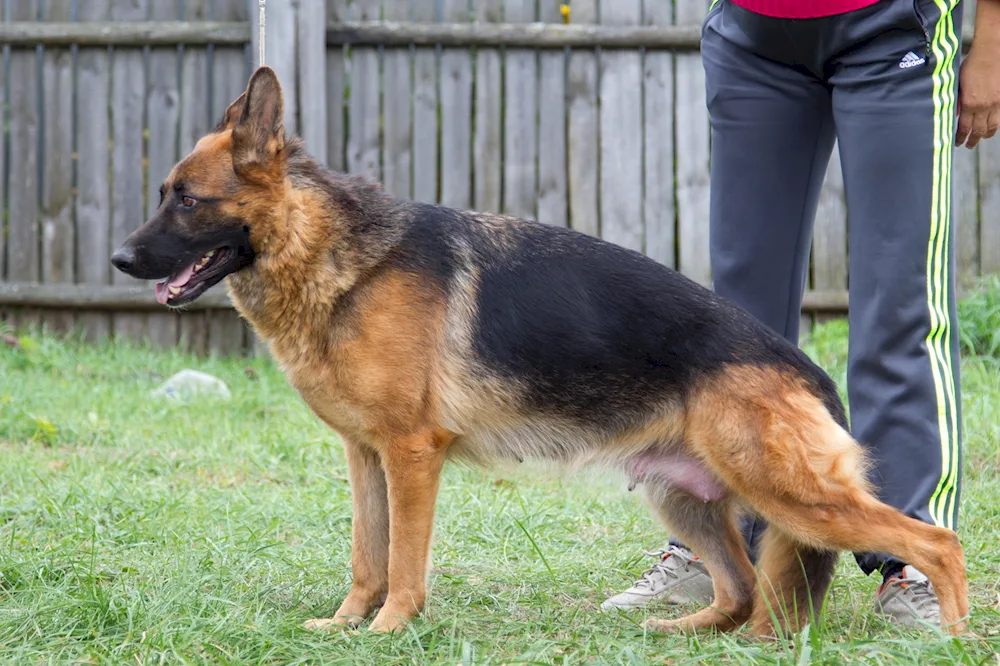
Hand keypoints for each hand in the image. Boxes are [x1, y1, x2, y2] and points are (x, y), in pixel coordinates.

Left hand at [957, 0, 999, 147]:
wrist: (992, 52)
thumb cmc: (972, 64)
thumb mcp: (958, 84)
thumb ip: (957, 100)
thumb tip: (955, 114)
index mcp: (970, 103)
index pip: (964, 127)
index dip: (960, 137)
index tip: (957, 143)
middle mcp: (984, 106)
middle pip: (979, 130)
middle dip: (973, 140)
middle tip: (969, 145)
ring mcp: (997, 102)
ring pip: (993, 126)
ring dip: (986, 135)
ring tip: (982, 138)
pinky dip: (996, 124)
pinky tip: (993, 126)